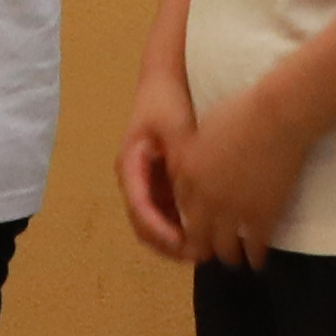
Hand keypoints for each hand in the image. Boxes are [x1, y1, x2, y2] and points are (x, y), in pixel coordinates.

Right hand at [115, 83, 200, 263]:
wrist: (164, 81)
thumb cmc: (167, 101)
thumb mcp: (175, 128)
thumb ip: (181, 161)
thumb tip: (192, 197)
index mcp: (130, 165)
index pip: (140, 207)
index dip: (161, 230)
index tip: (184, 244)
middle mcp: (132, 179)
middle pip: (143, 224)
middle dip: (168, 243)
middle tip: (198, 254)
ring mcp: (143, 183)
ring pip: (153, 224)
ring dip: (174, 240)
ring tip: (203, 250)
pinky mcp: (157, 184)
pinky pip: (165, 214)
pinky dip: (180, 228)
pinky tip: (205, 234)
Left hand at [171, 88, 300, 266]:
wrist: (277, 116)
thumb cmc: (242, 111)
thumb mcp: (205, 129)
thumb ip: (194, 152)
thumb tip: (196, 162)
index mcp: (187, 174)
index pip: (180, 208)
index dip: (190, 217)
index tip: (198, 224)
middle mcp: (204, 198)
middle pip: (197, 237)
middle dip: (203, 248)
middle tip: (213, 251)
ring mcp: (232, 211)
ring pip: (224, 249)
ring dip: (230, 257)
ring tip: (237, 259)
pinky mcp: (261, 217)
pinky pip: (254, 247)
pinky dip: (256, 257)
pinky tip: (259, 260)